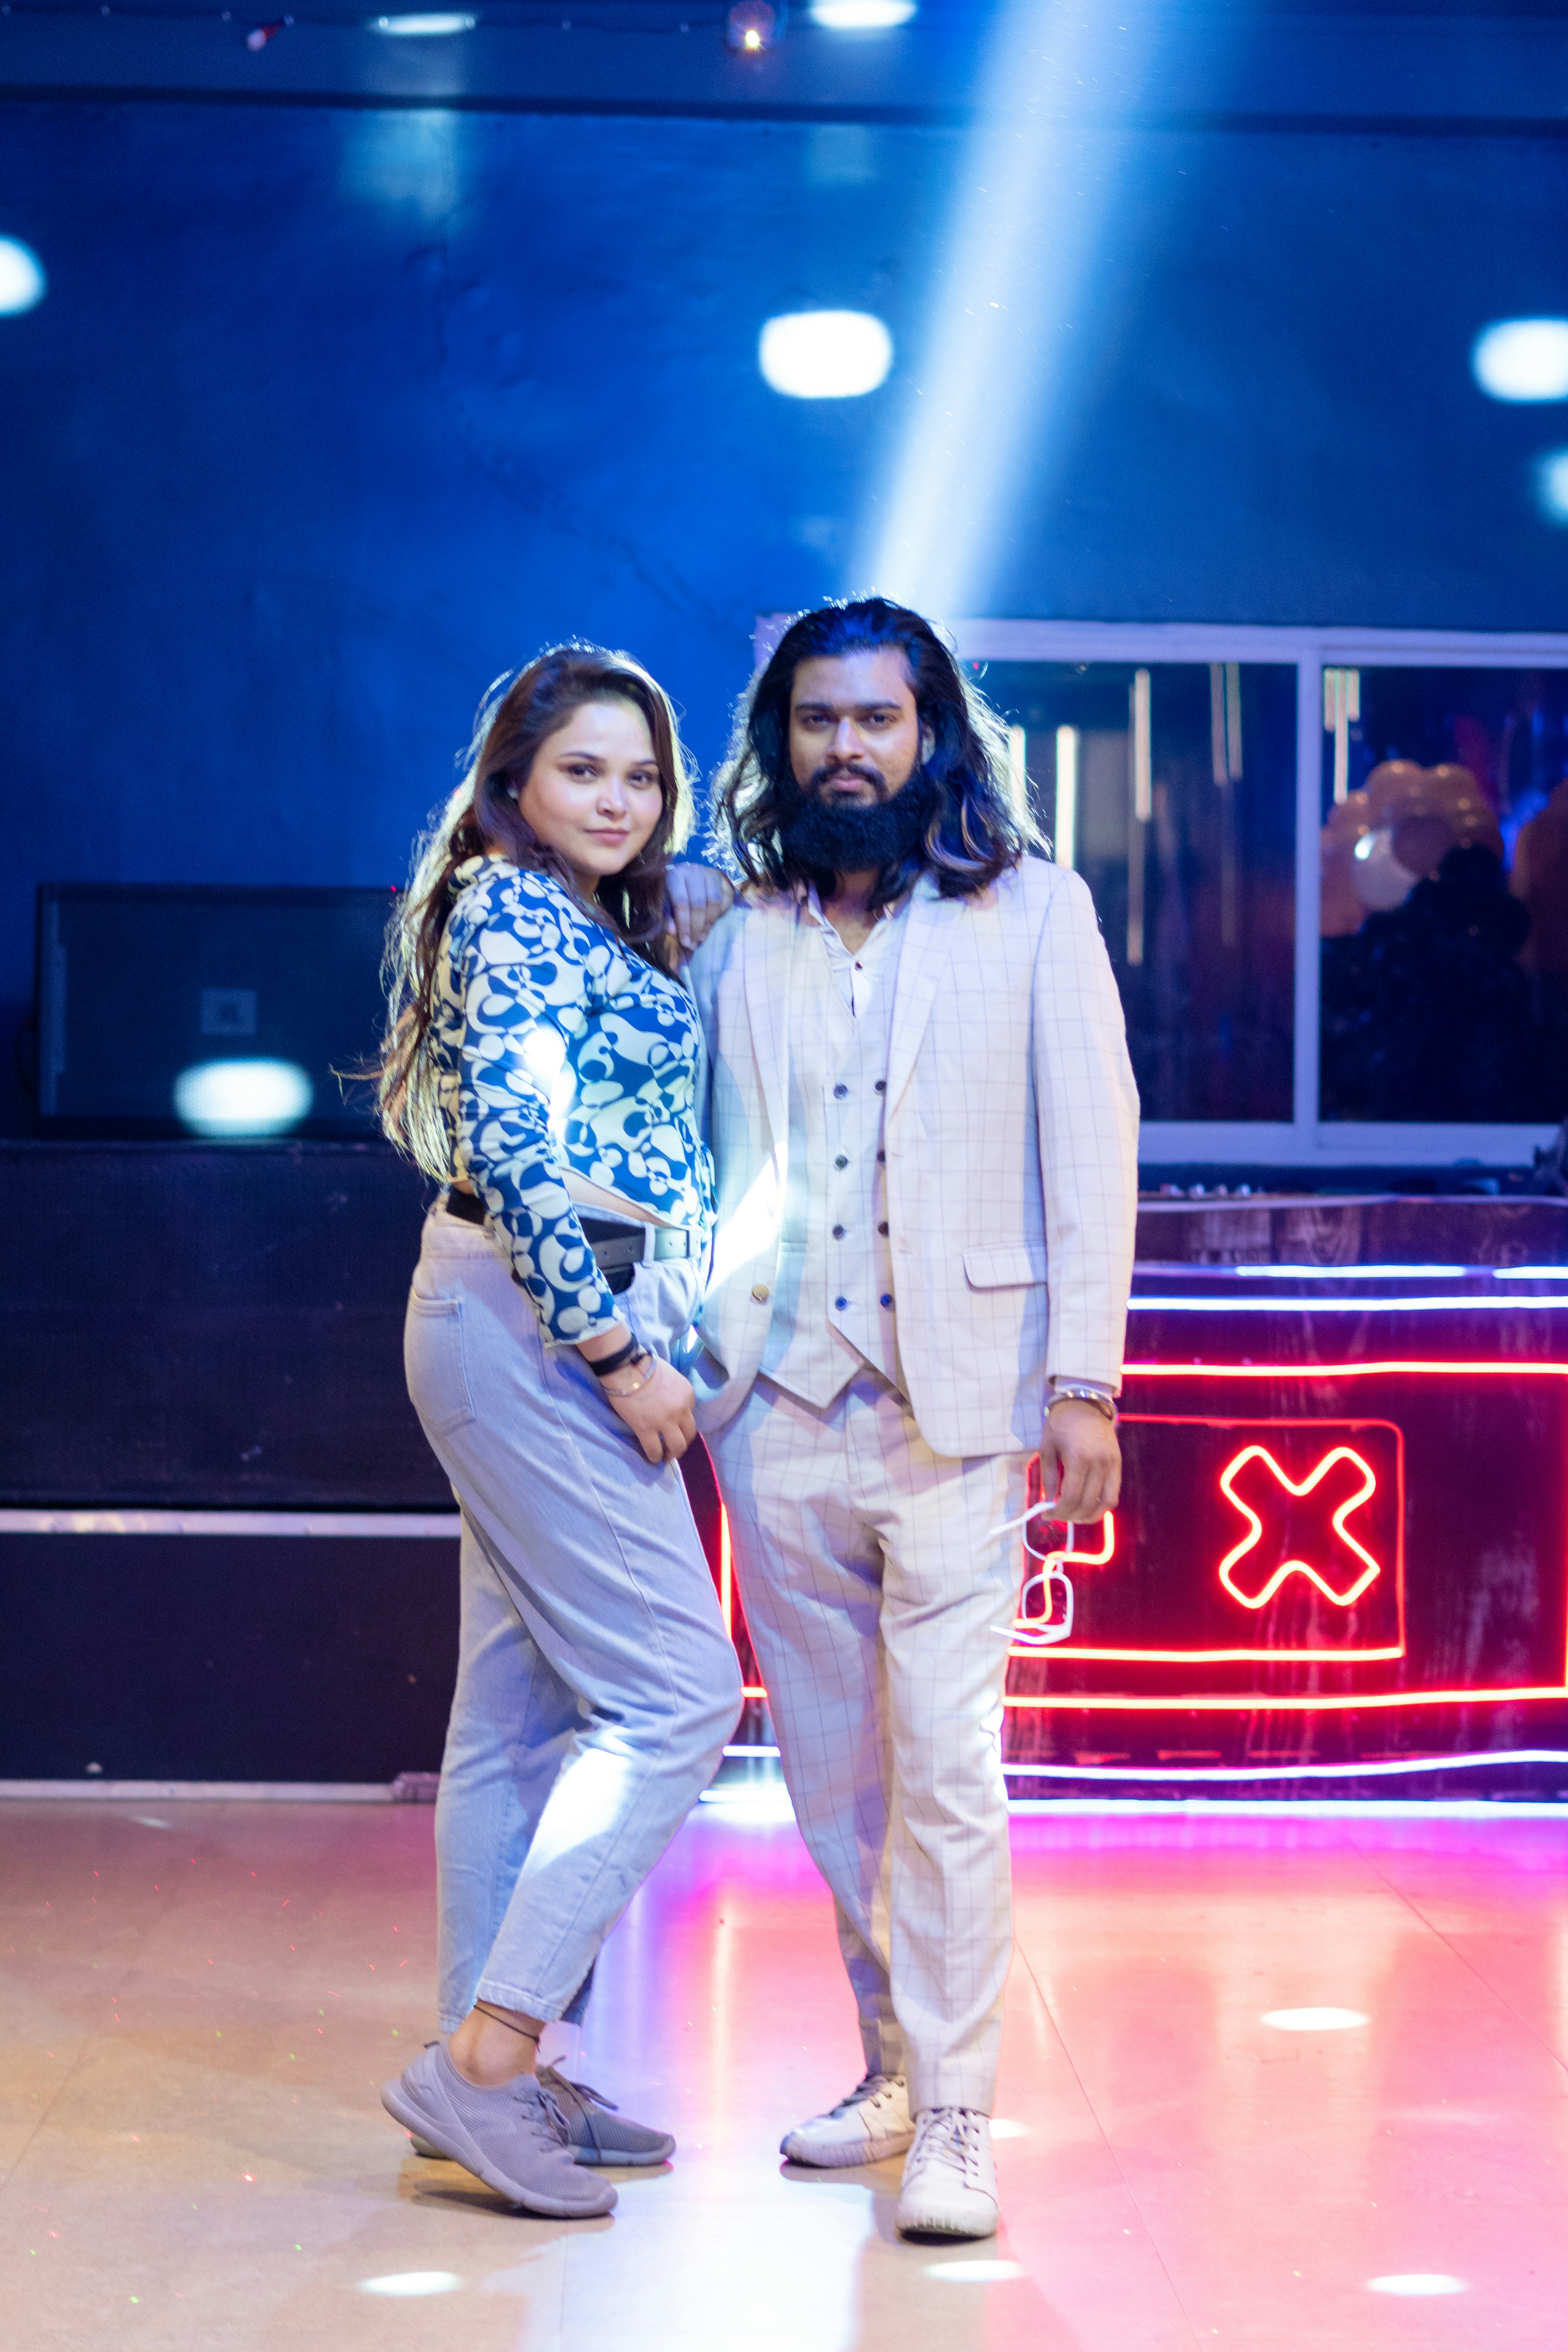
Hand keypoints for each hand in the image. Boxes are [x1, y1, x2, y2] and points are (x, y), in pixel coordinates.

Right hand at [604, 1355, 697, 1463]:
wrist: (626, 1367)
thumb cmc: (644, 1366)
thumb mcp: (671, 1376)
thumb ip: (675, 1392)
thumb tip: (670, 1403)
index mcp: (688, 1394)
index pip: (690, 1416)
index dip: (681, 1423)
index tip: (674, 1426)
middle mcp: (681, 1410)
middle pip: (689, 1434)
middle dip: (683, 1443)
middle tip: (673, 1447)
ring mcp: (665, 1421)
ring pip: (677, 1447)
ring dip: (672, 1454)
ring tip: (664, 1456)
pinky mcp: (646, 1429)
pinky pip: (654, 1450)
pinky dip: (654, 1457)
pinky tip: (652, 1457)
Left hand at [664, 863, 734, 954]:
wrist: (688, 873)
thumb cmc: (673, 890)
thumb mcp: (665, 901)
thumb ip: (668, 916)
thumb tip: (672, 931)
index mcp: (676, 875)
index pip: (681, 902)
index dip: (684, 924)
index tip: (685, 942)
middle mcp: (694, 871)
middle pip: (699, 904)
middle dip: (697, 928)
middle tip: (694, 943)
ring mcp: (711, 873)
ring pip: (714, 903)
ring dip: (709, 924)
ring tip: (702, 937)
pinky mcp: (723, 878)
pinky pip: (726, 900)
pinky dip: (720, 914)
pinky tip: (711, 923)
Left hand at [1039, 1399, 1120, 1522]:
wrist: (1085, 1403)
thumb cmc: (1061, 1424)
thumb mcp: (1046, 1447)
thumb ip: (1048, 1477)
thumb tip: (1049, 1501)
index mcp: (1078, 1458)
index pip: (1072, 1497)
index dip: (1059, 1512)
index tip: (1047, 1514)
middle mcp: (1099, 1464)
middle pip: (1088, 1504)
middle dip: (1071, 1516)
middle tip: (1058, 1516)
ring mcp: (1112, 1464)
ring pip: (1106, 1503)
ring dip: (1090, 1516)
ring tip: (1075, 1516)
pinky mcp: (1118, 1464)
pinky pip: (1114, 1493)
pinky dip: (1102, 1505)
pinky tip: (1089, 1506)